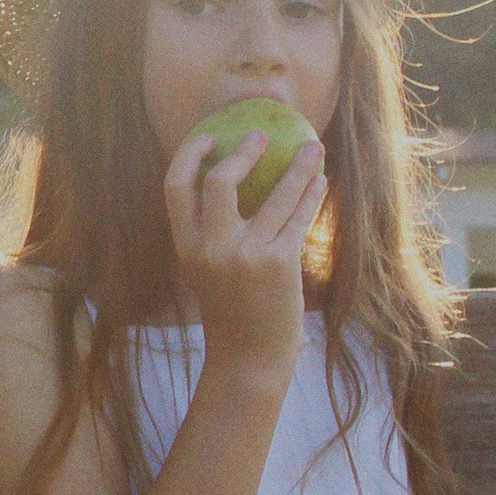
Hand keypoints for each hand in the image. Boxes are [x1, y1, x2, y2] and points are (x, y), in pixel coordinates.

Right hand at [165, 120, 326, 388]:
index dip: (189, 155)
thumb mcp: (207, 272)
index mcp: (186, 247)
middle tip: (261, 135)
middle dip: (243, 151)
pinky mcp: (278, 264)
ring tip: (313, 148)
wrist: (248, 360)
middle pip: (218, 181)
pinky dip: (311, 194)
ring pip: (274, 194)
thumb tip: (234, 188)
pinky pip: (298, 217)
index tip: (209, 135)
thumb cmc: (231, 314)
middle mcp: (210, 248)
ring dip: (298, 166)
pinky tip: (320, 182)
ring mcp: (245, 255)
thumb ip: (211, 236)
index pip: (175, 188)